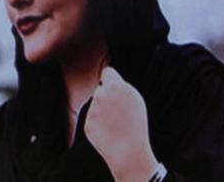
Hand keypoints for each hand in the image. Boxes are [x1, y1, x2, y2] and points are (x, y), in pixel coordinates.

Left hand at [85, 67, 159, 181]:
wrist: (129, 151)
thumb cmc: (136, 124)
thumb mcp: (135, 100)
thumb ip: (121, 87)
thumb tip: (108, 77)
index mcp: (115, 86)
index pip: (107, 72)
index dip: (110, 80)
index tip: (113, 85)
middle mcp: (101, 95)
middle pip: (101, 90)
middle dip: (107, 97)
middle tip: (119, 112)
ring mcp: (92, 109)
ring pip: (96, 105)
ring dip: (103, 112)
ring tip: (116, 124)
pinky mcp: (87, 123)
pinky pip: (93, 119)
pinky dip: (99, 125)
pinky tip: (110, 132)